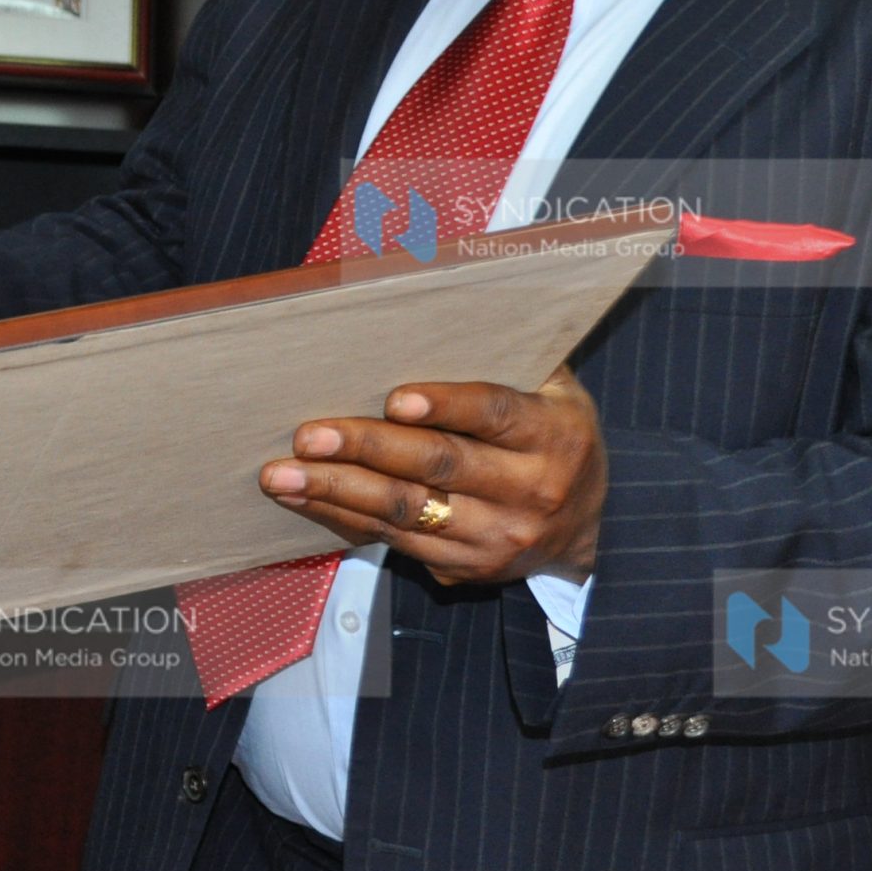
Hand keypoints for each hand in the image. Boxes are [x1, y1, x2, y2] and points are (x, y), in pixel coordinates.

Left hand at [259, 363, 607, 584]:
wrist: (589, 528)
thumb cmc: (552, 435)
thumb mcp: (553, 390)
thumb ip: (506, 355)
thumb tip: (434, 303)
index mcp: (553, 434)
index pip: (494, 415)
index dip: (445, 404)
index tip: (393, 399)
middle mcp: (530, 490)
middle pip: (439, 466)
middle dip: (367, 448)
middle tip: (309, 435)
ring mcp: (498, 537)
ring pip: (408, 512)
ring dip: (338, 492)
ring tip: (282, 475)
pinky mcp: (468, 568)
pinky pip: (397, 543)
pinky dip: (345, 519)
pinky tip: (306, 499)